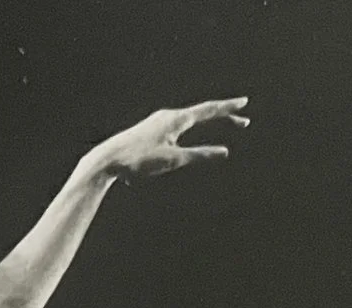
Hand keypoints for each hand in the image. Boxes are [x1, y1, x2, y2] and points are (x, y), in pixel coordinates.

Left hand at [87, 98, 249, 178]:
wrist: (107, 159)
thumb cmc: (138, 160)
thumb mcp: (172, 160)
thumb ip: (199, 155)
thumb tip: (223, 152)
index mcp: (176, 119)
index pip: (208, 110)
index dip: (228, 108)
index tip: (244, 103)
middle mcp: (168, 116)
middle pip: (202, 113)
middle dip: (223, 116)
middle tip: (242, 121)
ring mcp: (158, 122)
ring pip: (189, 120)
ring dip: (208, 121)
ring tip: (223, 120)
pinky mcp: (150, 131)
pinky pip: (177, 127)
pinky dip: (192, 128)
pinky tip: (187, 140)